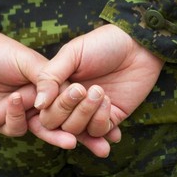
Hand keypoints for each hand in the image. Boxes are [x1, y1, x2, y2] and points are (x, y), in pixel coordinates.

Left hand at [0, 32, 113, 155]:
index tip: (111, 133)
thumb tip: (59, 99)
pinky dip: (13, 121)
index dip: (92, 121)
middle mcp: (38, 104)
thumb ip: (47, 79)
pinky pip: (13, 128)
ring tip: (67, 139)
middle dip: (84, 136)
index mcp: (49, 89)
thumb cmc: (0, 52)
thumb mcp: (28, 61)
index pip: (74, 108)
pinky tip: (14, 109)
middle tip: (101, 149)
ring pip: (40, 130)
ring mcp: (21, 113)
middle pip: (64, 124)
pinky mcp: (1, 121)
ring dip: (53, 135)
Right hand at [35, 24, 163, 131]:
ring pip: (75, 131)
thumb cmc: (102, 44)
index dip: (51, 108)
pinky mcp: (109, 120)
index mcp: (55, 88)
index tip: (71, 90)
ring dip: (86, 113)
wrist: (138, 46)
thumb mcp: (71, 54)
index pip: (42, 111)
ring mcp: (88, 113)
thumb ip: (50, 77)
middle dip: (68, 109)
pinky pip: (97, 132)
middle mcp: (69, 104)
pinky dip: (101, 119)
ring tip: (100, 91)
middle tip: (82, 89)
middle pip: (55, 124)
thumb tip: (39, 104)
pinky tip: (109, 101)